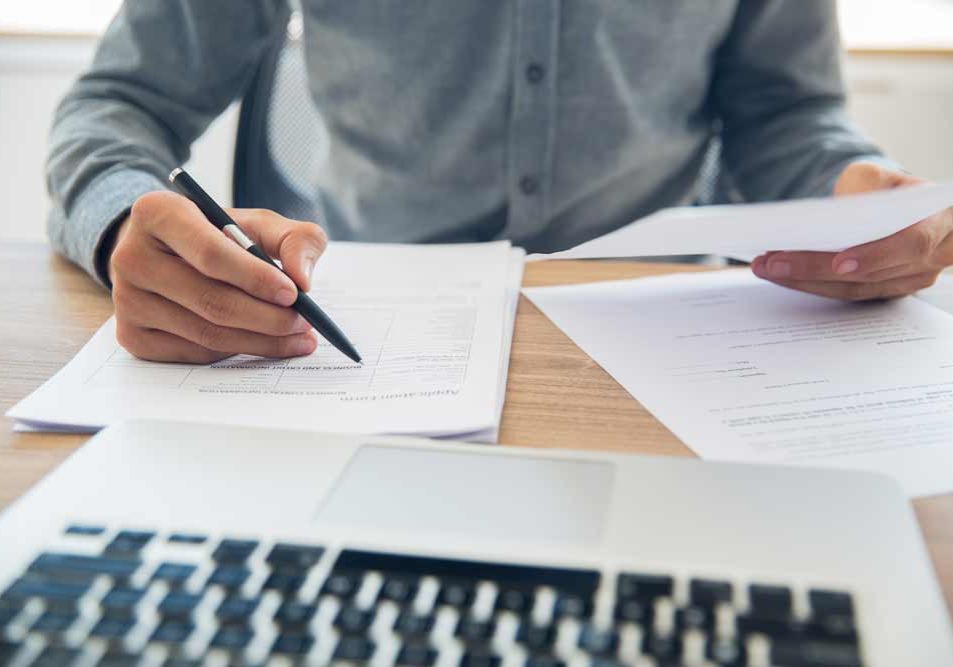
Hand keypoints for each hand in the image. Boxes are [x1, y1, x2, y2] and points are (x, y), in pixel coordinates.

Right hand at [109, 190, 327, 362]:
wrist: (168, 253)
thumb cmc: (219, 235)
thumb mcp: (259, 224)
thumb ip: (294, 239)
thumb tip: (303, 279)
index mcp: (157, 213)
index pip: (210, 253)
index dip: (255, 277)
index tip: (294, 293)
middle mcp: (130, 257)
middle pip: (210, 300)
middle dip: (268, 317)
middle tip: (305, 323)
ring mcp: (126, 301)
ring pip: (206, 334)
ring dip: (260, 341)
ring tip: (297, 337)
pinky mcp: (132, 336)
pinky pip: (195, 353)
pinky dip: (236, 352)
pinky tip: (262, 343)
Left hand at [751, 161, 952, 299]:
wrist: (898, 206)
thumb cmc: (889, 188)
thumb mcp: (879, 175)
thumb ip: (866, 185)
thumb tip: (833, 213)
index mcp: (941, 221)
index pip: (913, 243)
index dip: (876, 255)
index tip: (839, 262)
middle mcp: (934, 257)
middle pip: (872, 274)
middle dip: (817, 268)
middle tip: (773, 261)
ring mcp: (911, 279)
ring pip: (855, 289)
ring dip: (805, 280)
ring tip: (766, 266)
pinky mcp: (887, 290)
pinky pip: (847, 294)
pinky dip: (811, 284)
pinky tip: (781, 274)